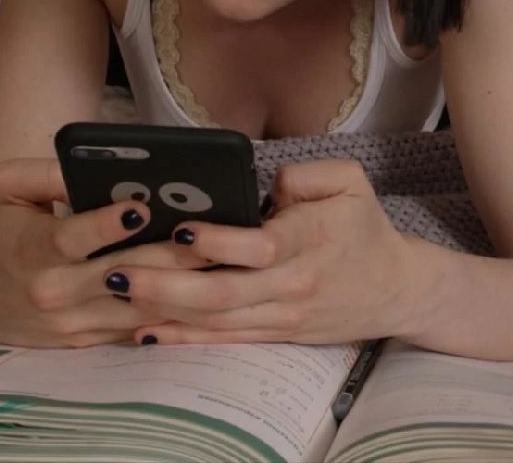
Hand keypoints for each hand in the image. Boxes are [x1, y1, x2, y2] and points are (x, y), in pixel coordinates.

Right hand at [0, 159, 200, 346]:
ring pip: (135, 307)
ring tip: (225, 263)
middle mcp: (52, 290)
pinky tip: (208, 295)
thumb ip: (50, 174)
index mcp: (32, 249)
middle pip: (121, 274)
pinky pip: (135, 328)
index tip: (145, 207)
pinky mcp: (85, 342)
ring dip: (182, 288)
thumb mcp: (8, 188)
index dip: (109, 224)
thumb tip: (97, 167)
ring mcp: (71, 322)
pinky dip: (171, 314)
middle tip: (214, 235)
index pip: (74, 237)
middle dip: (170, 255)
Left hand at [111, 159, 423, 345]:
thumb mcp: (351, 180)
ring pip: (217, 320)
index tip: (179, 231)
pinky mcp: (276, 334)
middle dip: (165, 285)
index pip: (258, 247)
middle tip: (118, 272)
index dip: (216, 243)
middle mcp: (293, 283)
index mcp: (310, 239)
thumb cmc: (364, 226)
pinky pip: (225, 340)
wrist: (396, 288)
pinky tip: (146, 332)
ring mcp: (283, 315)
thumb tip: (262, 185)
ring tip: (117, 295)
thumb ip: (305, 172)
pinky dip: (184, 339)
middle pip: (224, 293)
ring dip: (164, 310)